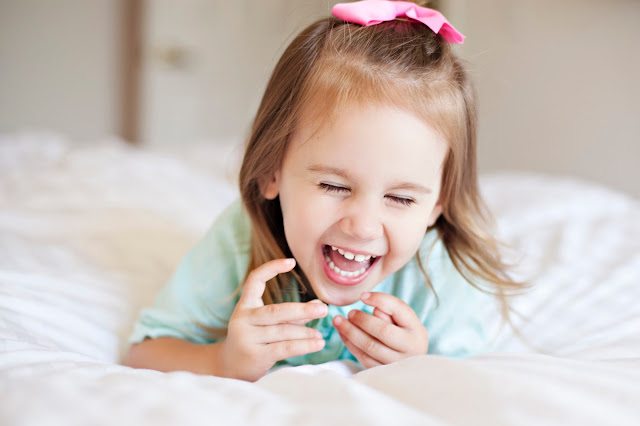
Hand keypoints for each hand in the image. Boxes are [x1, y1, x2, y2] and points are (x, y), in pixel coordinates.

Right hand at [220, 258, 327, 380]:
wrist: (229, 368)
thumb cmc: (253, 340)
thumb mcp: (266, 324)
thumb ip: (289, 315)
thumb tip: (318, 303)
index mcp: (244, 305)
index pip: (255, 279)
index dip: (271, 268)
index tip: (291, 262)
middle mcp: (244, 319)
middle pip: (276, 311)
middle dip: (302, 310)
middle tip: (323, 309)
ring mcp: (248, 337)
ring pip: (283, 331)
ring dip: (306, 333)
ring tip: (320, 335)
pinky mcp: (256, 355)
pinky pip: (285, 348)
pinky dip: (304, 346)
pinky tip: (318, 343)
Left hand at [333, 292, 428, 367]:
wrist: (409, 360)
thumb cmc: (404, 332)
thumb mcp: (402, 318)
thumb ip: (389, 307)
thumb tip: (367, 299)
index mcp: (416, 330)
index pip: (398, 310)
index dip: (379, 300)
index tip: (362, 296)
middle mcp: (411, 348)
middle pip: (383, 332)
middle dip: (362, 320)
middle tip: (349, 312)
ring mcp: (397, 364)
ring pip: (370, 347)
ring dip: (350, 332)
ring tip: (338, 321)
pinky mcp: (382, 372)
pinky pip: (363, 358)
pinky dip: (350, 344)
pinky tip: (342, 333)